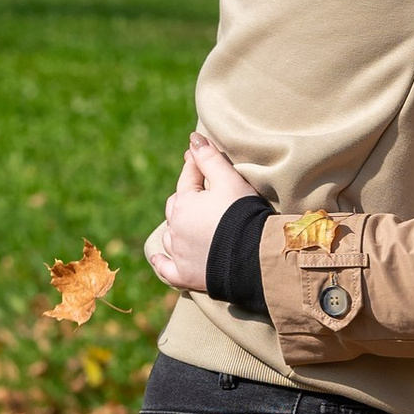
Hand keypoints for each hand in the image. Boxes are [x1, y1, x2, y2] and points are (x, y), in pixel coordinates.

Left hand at [144, 132, 258, 290]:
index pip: (188, 178)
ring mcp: (179, 253)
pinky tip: (159, 257)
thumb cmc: (243, 215)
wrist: (254, 257)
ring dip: (177, 228)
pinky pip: (166, 269)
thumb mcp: (229, 180)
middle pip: (176, 206)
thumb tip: (193, 138)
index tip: (196, 156)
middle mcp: (176, 228)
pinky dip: (162, 262)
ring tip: (187, 223)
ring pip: (171, 235)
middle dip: (186, 197)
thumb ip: (209, 158)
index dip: (194, 166)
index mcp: (184, 203)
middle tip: (199, 192)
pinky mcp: (185, 275)